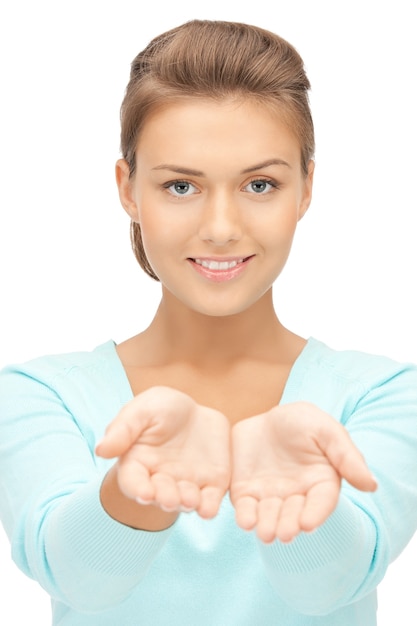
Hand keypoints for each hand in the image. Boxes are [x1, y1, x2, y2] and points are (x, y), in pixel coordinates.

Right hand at [95, 386, 230, 518]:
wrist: (196, 412)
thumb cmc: (161, 409)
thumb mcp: (142, 410)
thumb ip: (123, 429)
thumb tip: (100, 450)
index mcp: (138, 464)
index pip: (133, 481)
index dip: (137, 489)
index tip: (144, 493)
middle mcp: (161, 480)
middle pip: (160, 495)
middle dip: (165, 498)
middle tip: (169, 499)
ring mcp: (186, 485)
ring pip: (185, 501)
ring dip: (186, 504)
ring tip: (189, 500)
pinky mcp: (210, 485)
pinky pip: (210, 501)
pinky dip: (209, 508)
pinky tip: (209, 510)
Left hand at [230, 402, 376, 543]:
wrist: (267, 417)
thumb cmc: (303, 422)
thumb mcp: (326, 430)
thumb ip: (346, 456)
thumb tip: (371, 485)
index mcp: (321, 483)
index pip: (321, 503)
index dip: (315, 514)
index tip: (308, 524)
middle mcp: (296, 495)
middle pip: (294, 515)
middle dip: (289, 525)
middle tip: (284, 533)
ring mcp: (271, 497)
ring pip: (269, 516)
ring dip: (267, 526)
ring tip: (265, 532)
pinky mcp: (246, 493)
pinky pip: (246, 508)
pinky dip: (246, 516)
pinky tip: (245, 521)